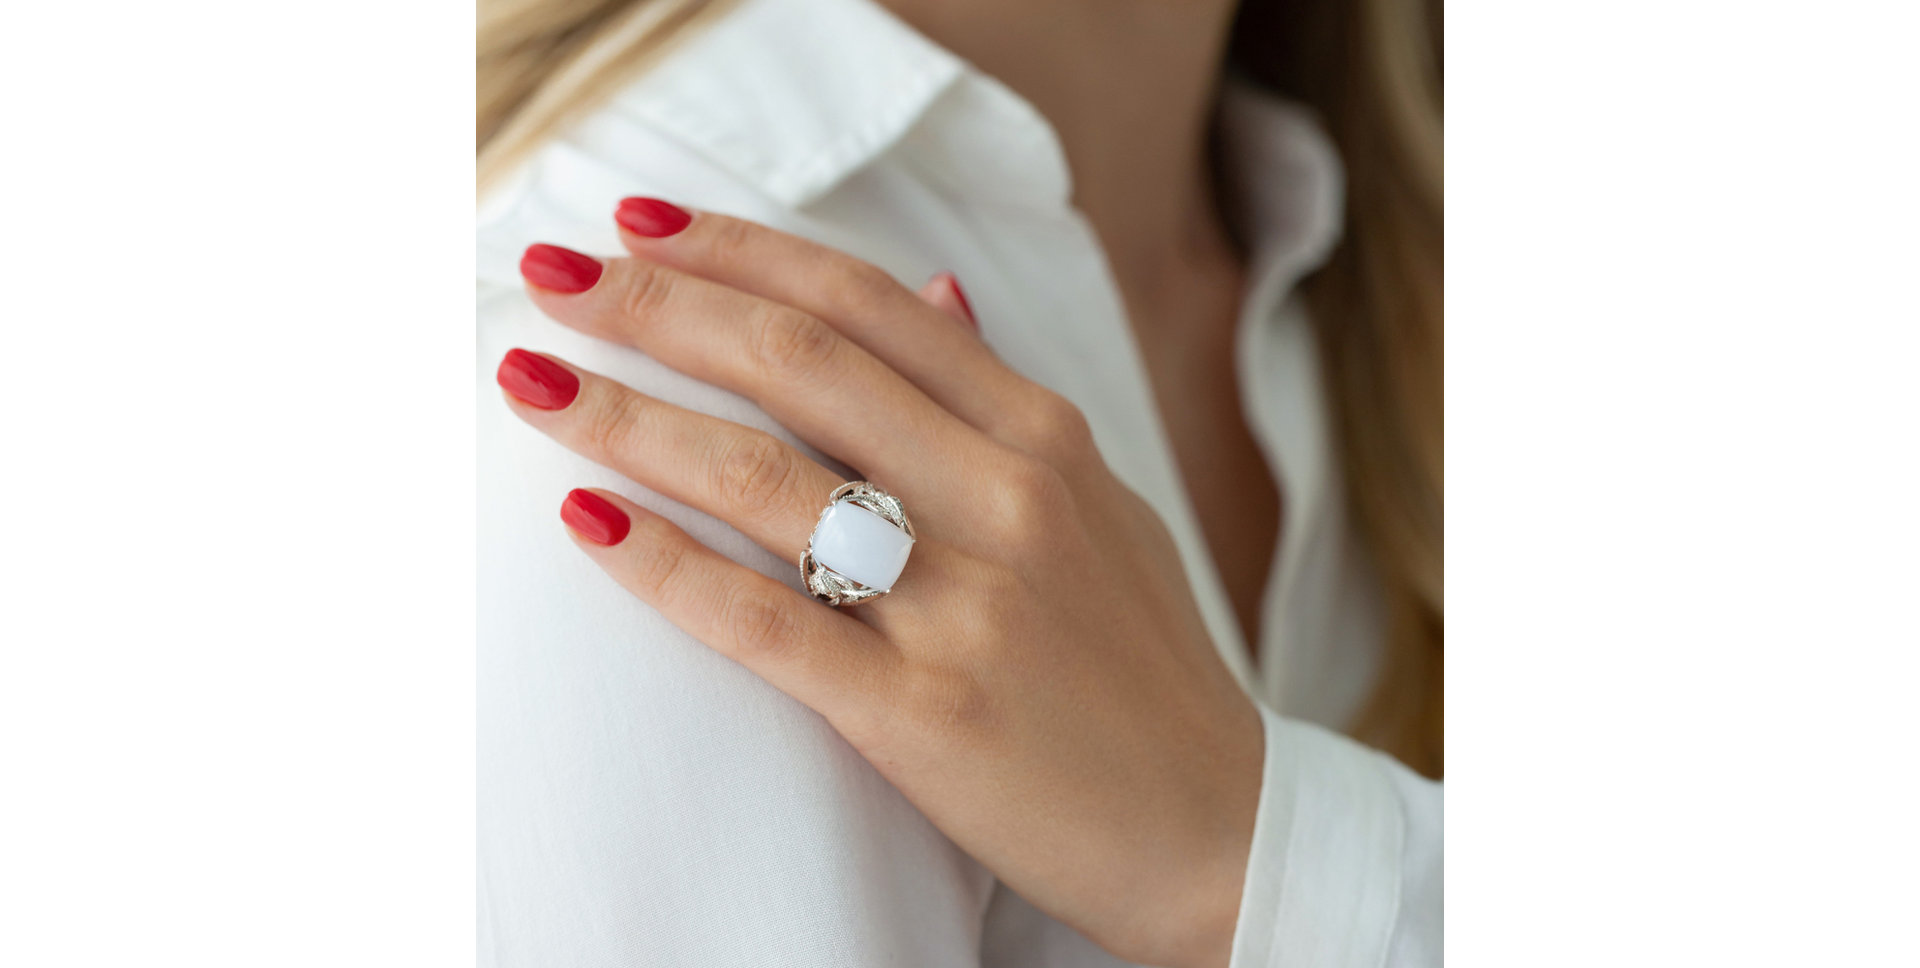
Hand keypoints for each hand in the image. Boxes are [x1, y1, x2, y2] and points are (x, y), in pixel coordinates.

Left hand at [500, 199, 1262, 967]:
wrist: (1216, 825)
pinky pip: (768, 624)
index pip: (864, 306)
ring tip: (532, 380)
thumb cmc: (1143, 662)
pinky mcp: (925, 712)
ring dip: (629, 418)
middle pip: (799, 366)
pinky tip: (587, 523)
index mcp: (1043, 435)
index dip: (739, 251)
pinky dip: (666, 567)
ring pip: (766, 482)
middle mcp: (1006, 499)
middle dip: (658, 307)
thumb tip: (932, 293)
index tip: (639, 224)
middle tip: (550, 274)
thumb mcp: (1100, 502)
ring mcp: (968, 605)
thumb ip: (1005, 400)